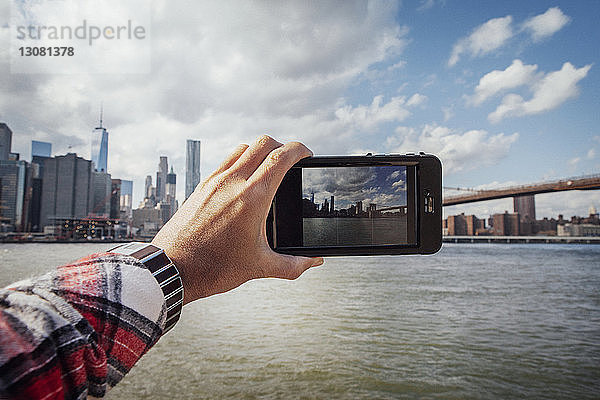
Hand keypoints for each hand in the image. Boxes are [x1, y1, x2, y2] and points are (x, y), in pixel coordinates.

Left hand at [152, 135, 323, 303]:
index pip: (281, 157)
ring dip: (259, 151)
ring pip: (243, 148)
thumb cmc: (213, 268)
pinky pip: (225, 161)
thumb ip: (293, 265)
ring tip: (267, 168)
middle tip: (290, 160)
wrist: (173, 270)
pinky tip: (243, 180)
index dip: (299, 150)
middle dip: (282, 146)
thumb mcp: (260, 267)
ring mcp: (214, 182)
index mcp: (252, 197)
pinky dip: (240, 160)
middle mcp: (233, 182)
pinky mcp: (201, 186)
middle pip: (263, 142)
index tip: (306, 154)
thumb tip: (314, 262)